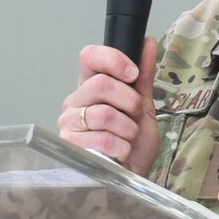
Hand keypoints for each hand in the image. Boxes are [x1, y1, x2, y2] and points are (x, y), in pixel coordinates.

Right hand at [57, 39, 159, 173]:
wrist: (132, 175)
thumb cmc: (133, 143)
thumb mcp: (143, 106)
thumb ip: (143, 75)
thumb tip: (148, 42)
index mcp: (91, 85)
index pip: (90, 56)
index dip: (113, 59)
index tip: (133, 74)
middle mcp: (76, 100)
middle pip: (101, 84)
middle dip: (129, 101)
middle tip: (135, 115)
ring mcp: (70, 123)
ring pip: (104, 114)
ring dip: (128, 129)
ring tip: (128, 138)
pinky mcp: (69, 146)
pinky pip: (102, 138)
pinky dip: (121, 146)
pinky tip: (120, 151)